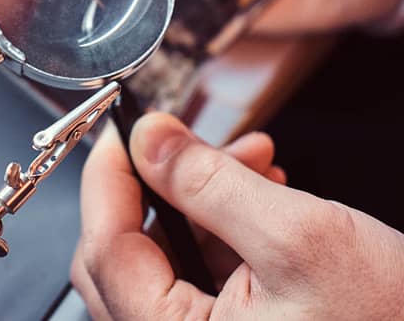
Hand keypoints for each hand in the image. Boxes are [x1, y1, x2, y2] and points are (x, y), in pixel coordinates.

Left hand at [71, 113, 403, 319]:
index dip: (109, 177)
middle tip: (193, 142)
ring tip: (253, 162)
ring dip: (202, 199)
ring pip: (168, 255)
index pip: (105, 250)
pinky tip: (262, 193)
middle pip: (128, 252)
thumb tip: (147, 138)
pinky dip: (224, 227)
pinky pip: (202, 272)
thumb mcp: (298, 238)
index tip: (122, 130)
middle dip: (165, 184)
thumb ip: (209, 184)